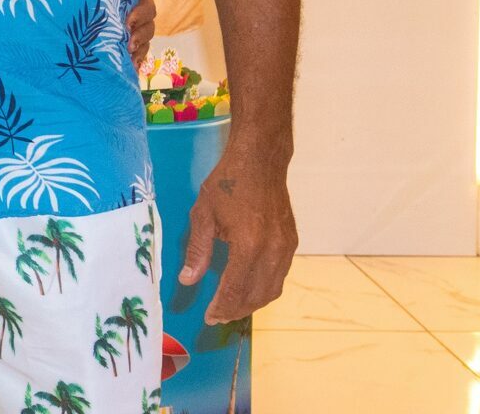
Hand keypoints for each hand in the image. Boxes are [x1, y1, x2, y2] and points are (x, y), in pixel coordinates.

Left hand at [127, 0, 157, 69]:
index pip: (147, 8)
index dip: (139, 16)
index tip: (127, 23)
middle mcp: (141, 16)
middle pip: (149, 28)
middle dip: (139, 36)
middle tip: (128, 44)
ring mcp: (135, 31)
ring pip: (144, 43)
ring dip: (138, 51)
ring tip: (129, 58)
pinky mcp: (128, 43)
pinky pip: (137, 55)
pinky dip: (135, 62)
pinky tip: (131, 70)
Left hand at [179, 143, 297, 323]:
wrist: (261, 161)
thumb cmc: (227, 183)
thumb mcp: (203, 214)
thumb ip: (197, 250)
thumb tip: (188, 280)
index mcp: (248, 245)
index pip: (234, 289)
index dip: (221, 308)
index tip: (208, 318)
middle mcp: (272, 251)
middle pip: (256, 296)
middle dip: (235, 311)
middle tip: (217, 317)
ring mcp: (286, 248)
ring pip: (271, 290)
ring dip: (252, 304)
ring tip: (231, 307)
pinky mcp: (292, 243)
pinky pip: (280, 276)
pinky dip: (264, 289)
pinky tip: (249, 288)